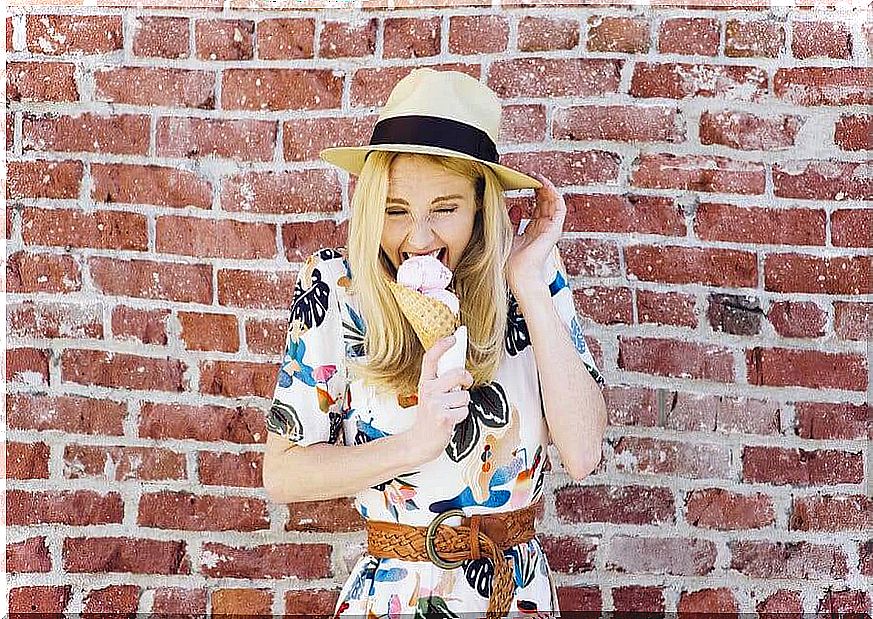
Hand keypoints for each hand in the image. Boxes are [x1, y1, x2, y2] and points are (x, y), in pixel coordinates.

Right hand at [408, 335, 472, 462]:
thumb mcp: (431, 395)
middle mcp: (428, 391)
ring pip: (465, 395)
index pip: (431, 358)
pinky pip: (465, 410)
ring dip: (463, 404)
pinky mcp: (444, 418)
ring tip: (451, 410)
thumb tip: (461, 369)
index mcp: (425, 383)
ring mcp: (435, 404)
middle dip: (467, 379)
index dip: (442, 346)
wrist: (420, 442)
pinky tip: (451, 420)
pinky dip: (462, 416)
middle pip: (458, 373)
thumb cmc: (430, 417)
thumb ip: (442, 382)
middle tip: (465, 385)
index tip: (453, 338)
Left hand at [507, 172, 565, 295]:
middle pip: (546, 201)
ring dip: (547, 187)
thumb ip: (512, 220)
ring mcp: (550, 228)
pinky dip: (554, 194)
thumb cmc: (511, 260)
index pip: (537, 206)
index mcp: (534, 229)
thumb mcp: (507, 233)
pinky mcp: (554, 229)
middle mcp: (544, 228)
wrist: (518, 273)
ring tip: (537, 176)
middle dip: (540, 186)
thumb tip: (515, 207)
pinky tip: (545, 185)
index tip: (525, 180)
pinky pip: (559, 208)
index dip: (533, 192)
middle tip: (531, 174)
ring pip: (554, 202)